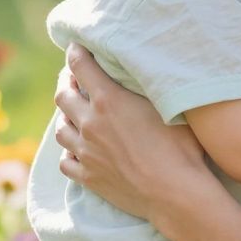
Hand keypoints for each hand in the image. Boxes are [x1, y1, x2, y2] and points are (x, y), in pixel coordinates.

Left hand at [54, 44, 206, 219]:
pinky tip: (78, 150)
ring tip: (75, 115)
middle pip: (63, 96)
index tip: (75, 46)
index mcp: (108, 100)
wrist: (175, 194)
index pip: (79, 65)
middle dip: (66, 83)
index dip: (75, 52)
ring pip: (61, 129)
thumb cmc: (180, 148)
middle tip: (75, 80)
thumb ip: (149, 87)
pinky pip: (65, 162)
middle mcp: (90, 124)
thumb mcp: (169, 106)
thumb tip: (150, 70)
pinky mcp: (88, 177)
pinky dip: (69, 153)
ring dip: (66, 118)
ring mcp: (86, 152)